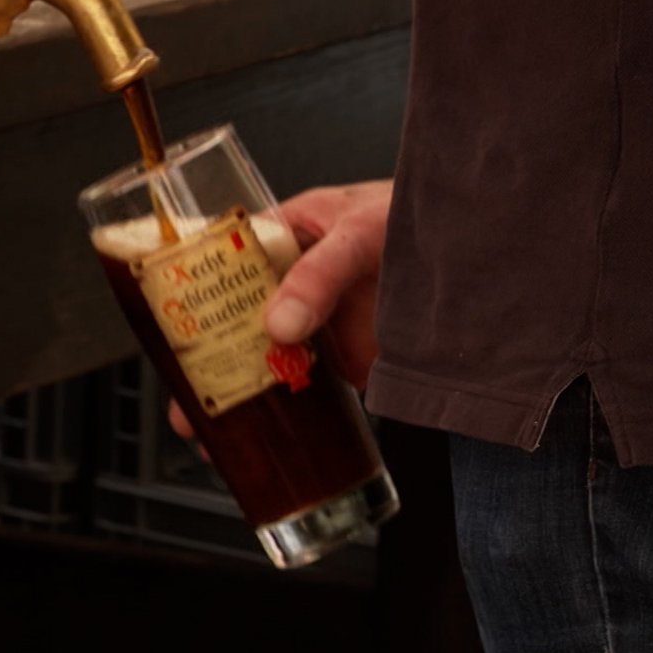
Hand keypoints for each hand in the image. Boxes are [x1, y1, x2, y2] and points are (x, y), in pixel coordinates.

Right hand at [167, 180, 393, 439]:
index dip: (190, 299)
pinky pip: (306, 387)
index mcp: (283, 236)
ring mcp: (316, 324)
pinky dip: (283, 415)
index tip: (171, 333)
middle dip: (202, 365)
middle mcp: (292, 283)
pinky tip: (261, 439)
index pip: (221, 266)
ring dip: (235, 396)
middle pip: (232, 325)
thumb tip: (281, 323)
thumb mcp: (361, 232)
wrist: (481, 250)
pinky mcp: (344, 358)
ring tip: (207, 434)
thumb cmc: (417, 214)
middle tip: (185, 402)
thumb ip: (320, 275)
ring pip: (263, 361)